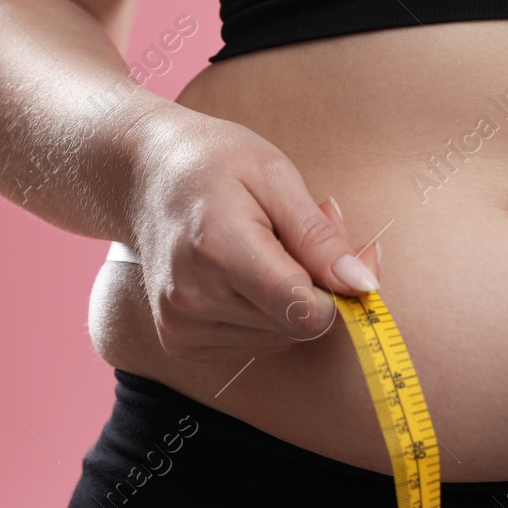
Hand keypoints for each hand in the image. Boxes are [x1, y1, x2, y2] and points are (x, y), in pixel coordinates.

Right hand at [127, 110, 383, 361]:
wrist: (145, 175)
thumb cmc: (214, 164)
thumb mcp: (275, 175)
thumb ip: (319, 237)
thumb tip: (362, 285)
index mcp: (219, 250)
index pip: (305, 309)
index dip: (339, 289)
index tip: (342, 250)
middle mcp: (193, 299)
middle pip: (298, 325)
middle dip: (317, 284)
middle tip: (302, 230)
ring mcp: (181, 325)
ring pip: (281, 338)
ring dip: (291, 299)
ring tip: (269, 247)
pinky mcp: (179, 340)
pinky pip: (255, 343)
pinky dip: (265, 312)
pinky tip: (246, 273)